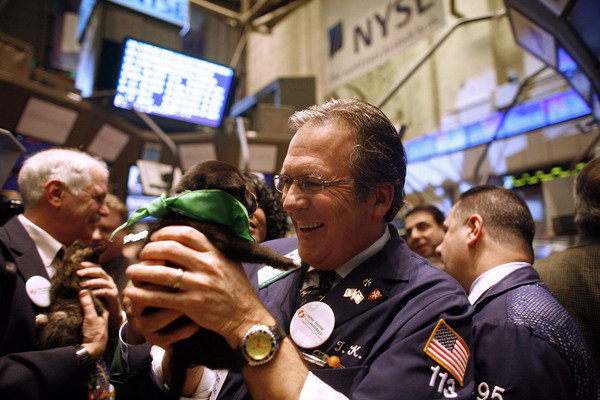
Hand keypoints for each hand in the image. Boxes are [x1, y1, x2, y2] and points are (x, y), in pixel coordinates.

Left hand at [78, 262, 122, 331]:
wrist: (110, 313)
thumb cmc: (99, 301)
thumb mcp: (92, 290)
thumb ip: (86, 284)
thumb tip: (73, 278)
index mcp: (103, 277)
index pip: (96, 267)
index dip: (89, 265)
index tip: (80, 264)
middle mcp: (108, 280)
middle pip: (99, 272)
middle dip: (88, 271)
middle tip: (78, 273)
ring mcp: (112, 287)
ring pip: (101, 281)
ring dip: (90, 282)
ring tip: (81, 285)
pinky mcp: (114, 295)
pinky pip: (105, 292)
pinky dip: (97, 292)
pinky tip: (90, 293)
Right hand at [79, 290, 108, 359]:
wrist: (91, 350)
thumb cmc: (95, 334)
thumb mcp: (91, 317)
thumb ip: (87, 304)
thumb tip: (83, 291)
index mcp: (104, 313)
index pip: (97, 300)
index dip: (91, 295)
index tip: (83, 289)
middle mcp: (99, 318)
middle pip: (92, 306)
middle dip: (85, 301)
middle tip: (76, 294)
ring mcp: (93, 323)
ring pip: (87, 313)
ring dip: (81, 308)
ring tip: (72, 301)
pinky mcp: (87, 329)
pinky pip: (82, 319)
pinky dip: (78, 315)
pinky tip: (72, 313)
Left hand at [124, 225, 271, 347]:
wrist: (246, 318)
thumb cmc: (237, 291)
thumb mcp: (230, 264)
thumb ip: (213, 251)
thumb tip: (192, 239)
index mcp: (215, 253)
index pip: (186, 233)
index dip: (166, 232)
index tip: (155, 237)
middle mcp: (207, 266)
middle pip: (170, 249)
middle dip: (150, 249)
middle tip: (142, 254)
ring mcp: (199, 285)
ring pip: (161, 273)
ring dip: (141, 270)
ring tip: (131, 271)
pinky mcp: (192, 305)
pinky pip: (161, 297)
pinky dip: (143, 293)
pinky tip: (133, 292)